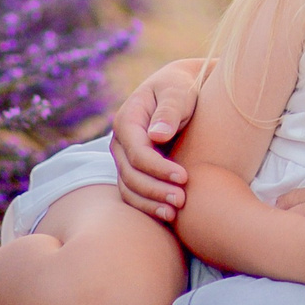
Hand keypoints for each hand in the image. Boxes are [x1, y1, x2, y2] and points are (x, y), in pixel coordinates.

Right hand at [112, 61, 203, 218]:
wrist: (181, 90)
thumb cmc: (180, 88)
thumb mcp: (177, 91)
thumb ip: (169, 110)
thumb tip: (157, 135)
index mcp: (127, 120)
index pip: (137, 153)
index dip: (159, 169)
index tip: (184, 177)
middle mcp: (120, 142)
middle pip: (130, 175)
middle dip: (155, 190)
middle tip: (182, 200)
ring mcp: (124, 158)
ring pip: (129, 189)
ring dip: (150, 203)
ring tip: (175, 213)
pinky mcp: (134, 170)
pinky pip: (134, 193)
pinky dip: (148, 206)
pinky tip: (169, 216)